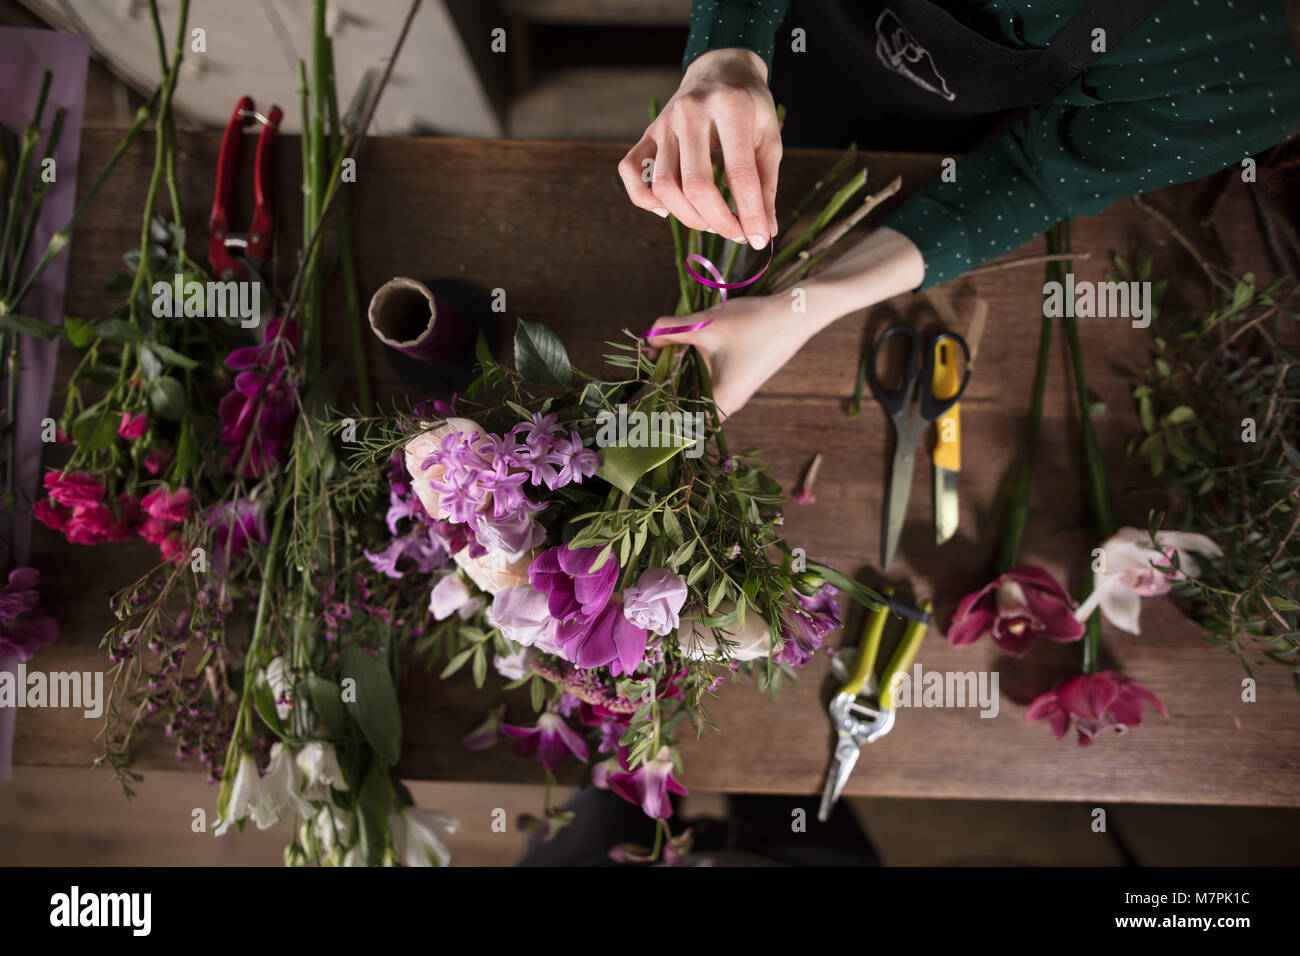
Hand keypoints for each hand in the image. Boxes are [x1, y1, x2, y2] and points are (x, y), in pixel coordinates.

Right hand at [618, 48, 780, 247]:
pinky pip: (630, 171)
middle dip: (718, 221)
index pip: (739, 174)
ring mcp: (664, 122)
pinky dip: (643, 198)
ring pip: (664, 186)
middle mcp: (691, 112)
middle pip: (696, 185)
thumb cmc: (750, 106)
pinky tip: (666, 209)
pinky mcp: (647, 133)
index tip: (758, 238)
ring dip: (688, 217)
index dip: (750, 214)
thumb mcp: (768, 138)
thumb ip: (767, 184)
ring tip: (710, 222)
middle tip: (735, 233)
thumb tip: (765, 231)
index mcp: (730, 107)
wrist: (720, 69)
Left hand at [644, 228, 926, 416]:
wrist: (798, 313)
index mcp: (720, 403)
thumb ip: (670, 331)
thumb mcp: (705, 324)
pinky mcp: (739, 378)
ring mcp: (735, 392)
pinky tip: (679, 349)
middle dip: (661, 392)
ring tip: (655, 357)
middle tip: (639, 374)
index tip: (633, 406)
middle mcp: (728, 404)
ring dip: (676, 375)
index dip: (656, 415)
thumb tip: (646, 338)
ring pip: (695, 390)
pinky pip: (707, 380)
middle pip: (684, 407)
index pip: (679, 423)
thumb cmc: (754, 323)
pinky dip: (691, 368)